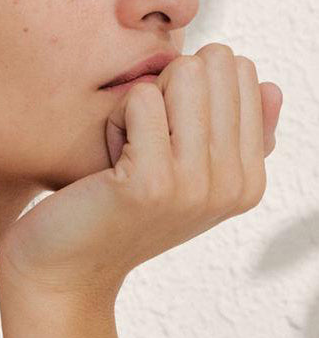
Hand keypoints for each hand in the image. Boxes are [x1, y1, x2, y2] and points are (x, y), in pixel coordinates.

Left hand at [0, 43, 283, 305]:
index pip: (239, 74)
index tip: (162, 149)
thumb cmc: (115, 218)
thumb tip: (271, 87)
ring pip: (183, 73)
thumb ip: (229, 137)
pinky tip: (105, 166)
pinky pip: (141, 98)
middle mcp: (233, 187)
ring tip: (123, 157)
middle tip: (139, 148)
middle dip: (166, 93)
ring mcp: (196, 186)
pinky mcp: (152, 182)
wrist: (66, 272)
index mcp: (248, 182)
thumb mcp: (183, 180)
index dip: (186, 95)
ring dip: (139, 107)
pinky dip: (115, 122)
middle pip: (213, 66)